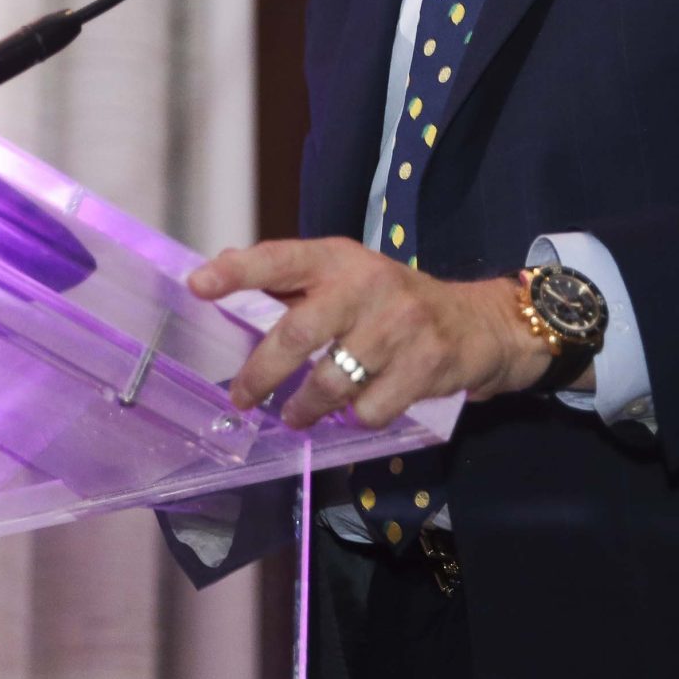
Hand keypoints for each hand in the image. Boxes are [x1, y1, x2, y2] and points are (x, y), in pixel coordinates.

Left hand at [186, 238, 552, 428]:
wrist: (481, 323)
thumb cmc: (394, 302)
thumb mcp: (346, 278)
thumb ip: (288, 280)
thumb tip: (216, 267)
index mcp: (339, 259)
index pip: (280, 259)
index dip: (237, 271)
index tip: (197, 284)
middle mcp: (368, 285)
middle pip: (299, 332)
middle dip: (262, 372)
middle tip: (240, 398)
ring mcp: (400, 326)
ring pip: (332, 382)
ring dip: (305, 408)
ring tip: (294, 416)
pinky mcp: (426, 365)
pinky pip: (370, 410)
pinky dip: (356, 419)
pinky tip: (357, 412)